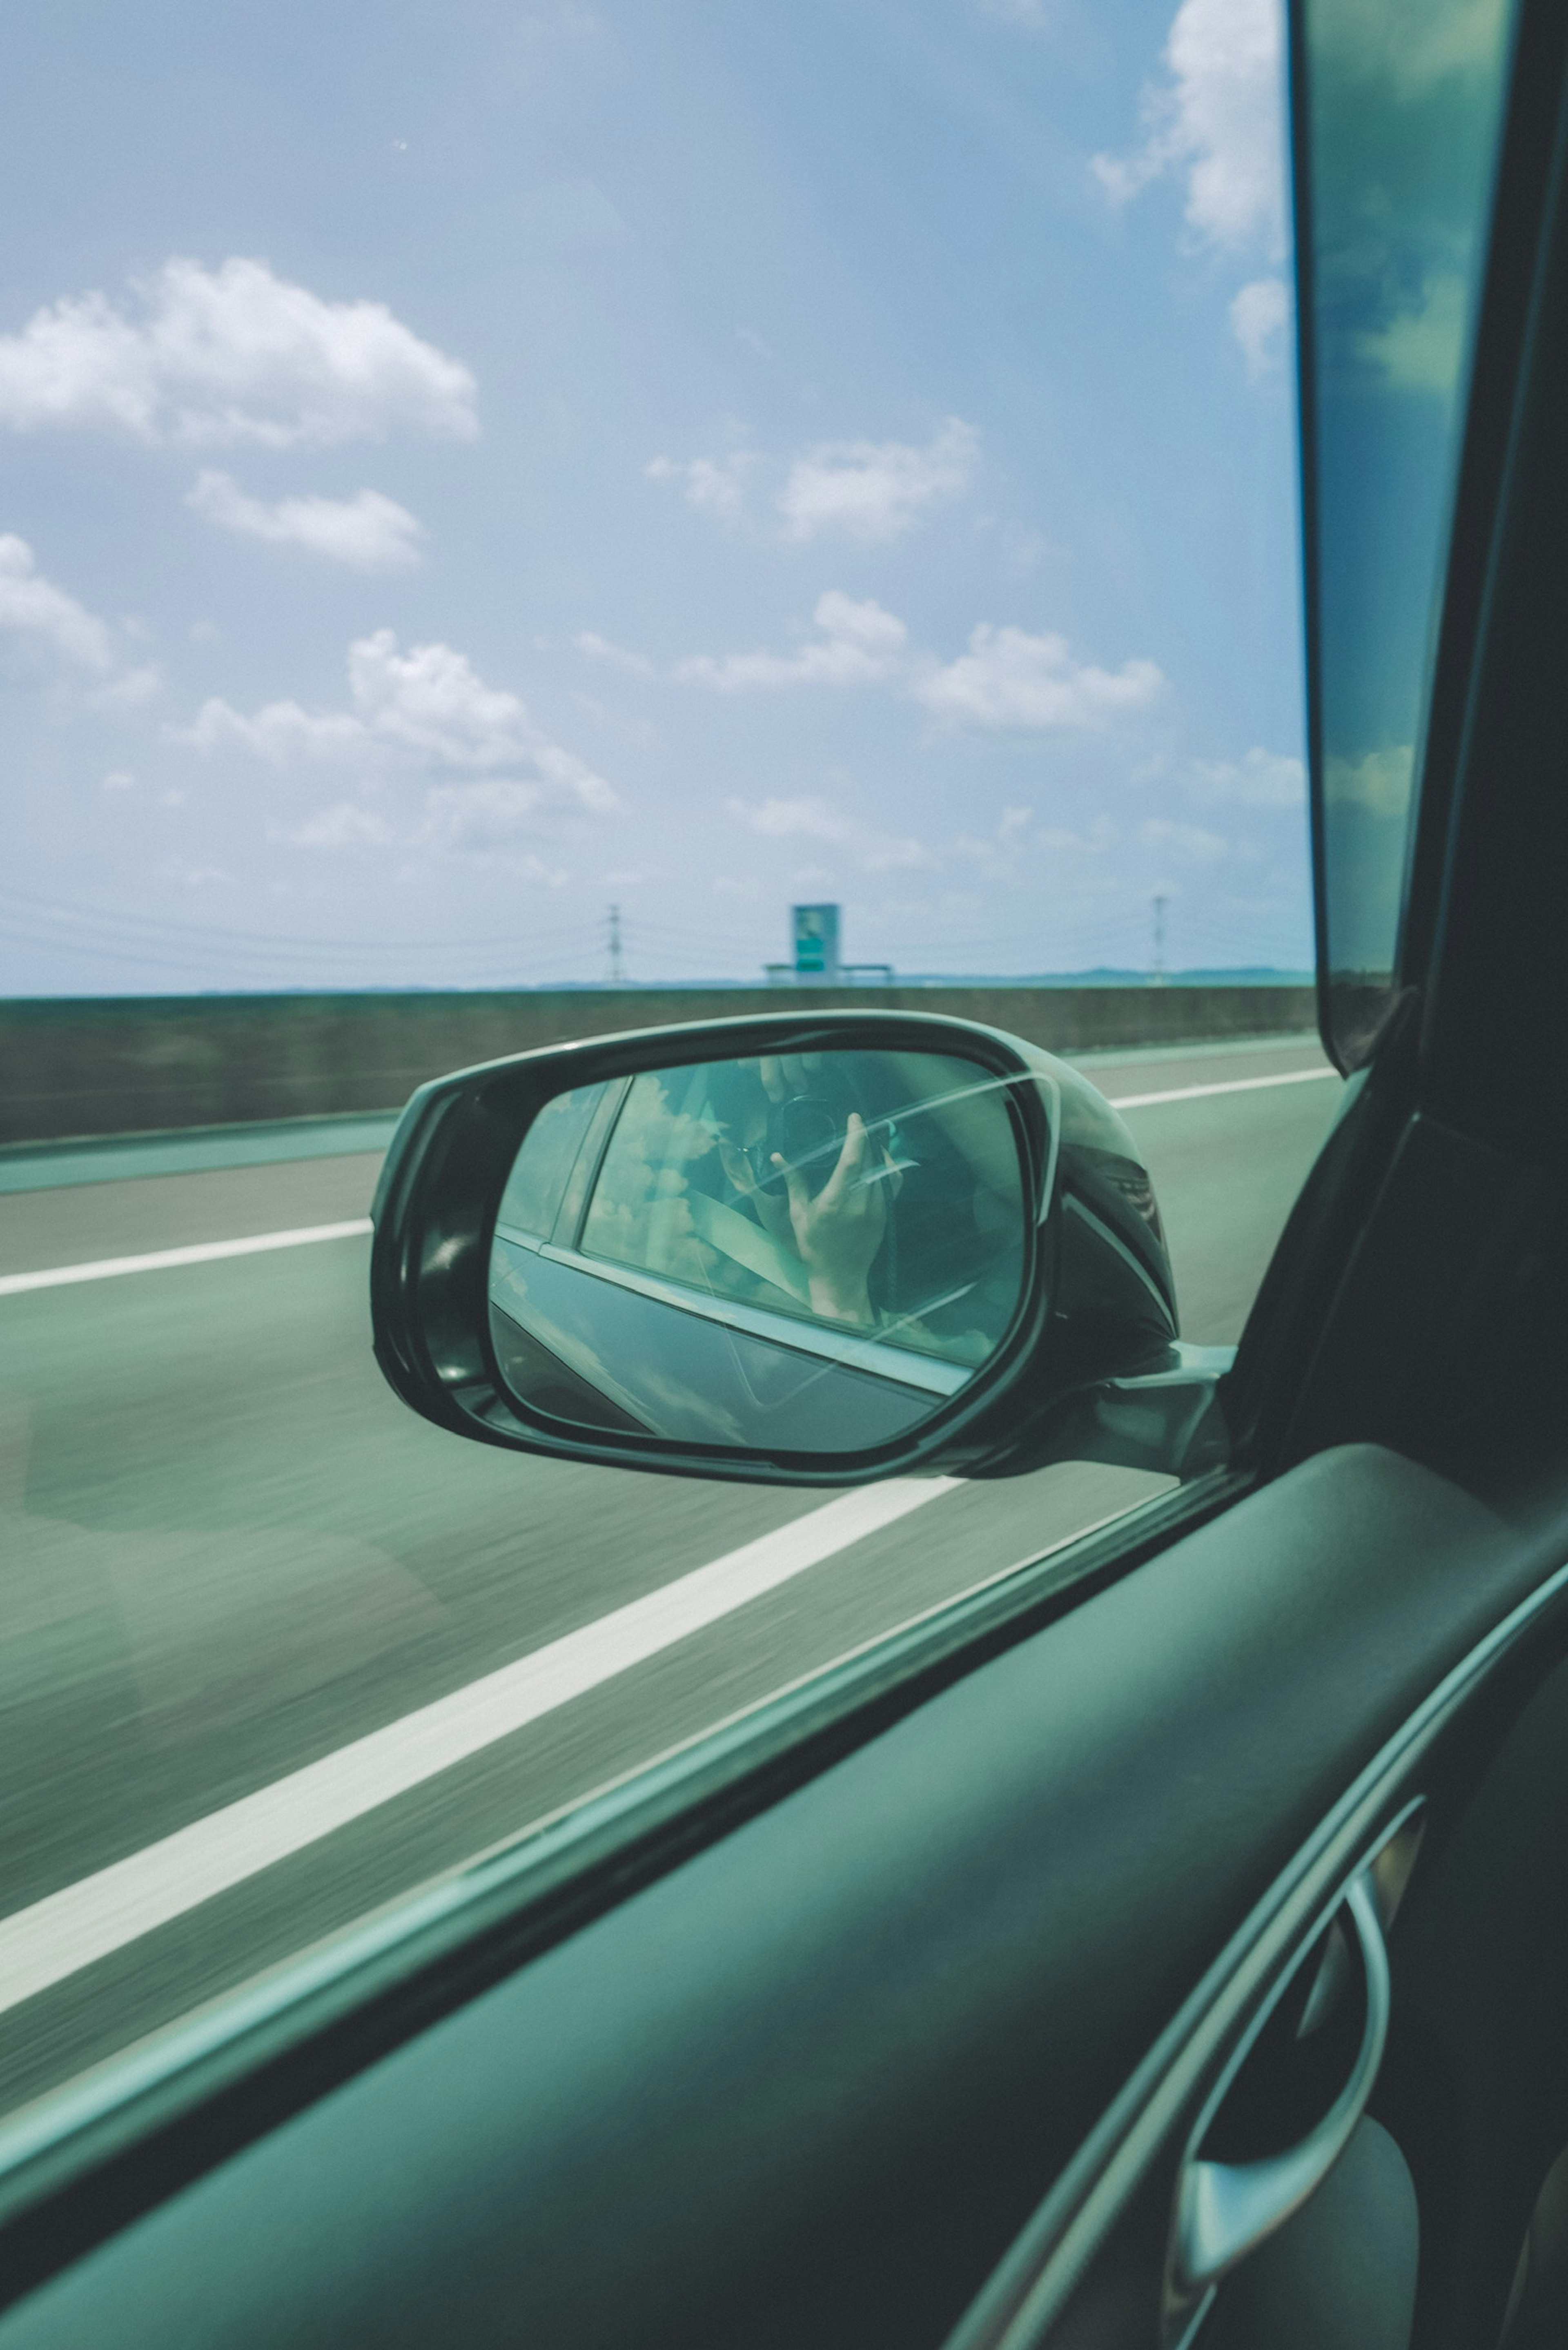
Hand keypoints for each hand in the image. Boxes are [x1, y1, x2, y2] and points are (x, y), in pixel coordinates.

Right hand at [773, 1112, 886, 1326]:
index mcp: (835, 1202)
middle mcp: (860, 1203)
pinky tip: (878, 1159)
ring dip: (876, 1150)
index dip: (856, 1135)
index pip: (851, 1160)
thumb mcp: (799, 1214)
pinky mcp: (886, 1214)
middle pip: (870, 1160)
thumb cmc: (814, 1246)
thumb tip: (778, 1156)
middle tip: (858, 1123)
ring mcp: (877, 1209)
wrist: (840, 1275)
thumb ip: (793, 1182)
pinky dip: (887, 1167)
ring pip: (884, 1169)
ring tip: (866, 1138)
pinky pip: (892, 1182)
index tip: (854, 1118)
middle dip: (866, 1137)